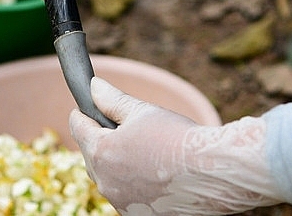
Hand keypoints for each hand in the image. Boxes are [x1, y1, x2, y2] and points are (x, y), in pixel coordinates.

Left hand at [69, 78, 282, 215]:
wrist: (213, 172)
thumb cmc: (177, 138)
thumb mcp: (142, 111)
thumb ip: (112, 100)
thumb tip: (93, 87)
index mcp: (102, 152)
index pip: (78, 128)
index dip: (82, 113)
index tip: (85, 107)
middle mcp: (106, 182)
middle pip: (92, 154)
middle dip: (100, 139)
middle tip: (118, 126)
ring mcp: (121, 202)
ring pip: (108, 177)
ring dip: (115, 163)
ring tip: (141, 149)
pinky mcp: (138, 215)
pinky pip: (125, 195)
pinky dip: (131, 183)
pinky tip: (151, 171)